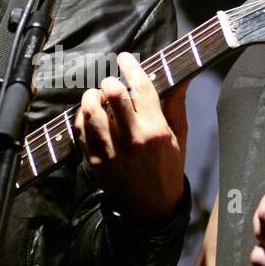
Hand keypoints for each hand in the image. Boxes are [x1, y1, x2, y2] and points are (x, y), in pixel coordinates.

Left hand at [73, 51, 187, 223]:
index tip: (124, 58)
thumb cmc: (168, 168)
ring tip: (97, 99)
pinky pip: (80, 130)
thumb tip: (184, 76)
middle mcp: (133, 139)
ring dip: (92, 97)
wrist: (152, 207)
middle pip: (112, 94)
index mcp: (156, 130)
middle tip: (111, 85)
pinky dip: (82, 117)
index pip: (141, 87)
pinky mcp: (95, 161)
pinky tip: (90, 116)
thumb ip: (176, 104)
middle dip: (109, 82)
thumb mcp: (179, 136)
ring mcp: (112, 151)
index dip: (130, 67)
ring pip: (91, 110)